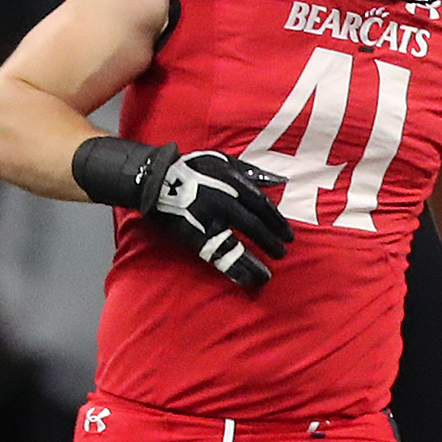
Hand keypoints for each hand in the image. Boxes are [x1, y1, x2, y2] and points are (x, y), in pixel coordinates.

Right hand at [72, 138, 292, 291]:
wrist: (153, 177)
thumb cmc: (192, 168)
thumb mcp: (222, 161)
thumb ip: (251, 172)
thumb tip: (279, 181)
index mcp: (232, 182)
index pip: (262, 205)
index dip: (277, 222)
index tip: (289, 236)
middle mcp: (223, 200)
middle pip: (253, 225)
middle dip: (270, 241)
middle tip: (282, 253)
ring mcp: (206, 218)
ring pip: (235, 244)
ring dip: (253, 262)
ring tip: (266, 276)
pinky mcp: (192, 233)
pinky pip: (215, 254)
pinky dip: (232, 268)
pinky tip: (246, 280)